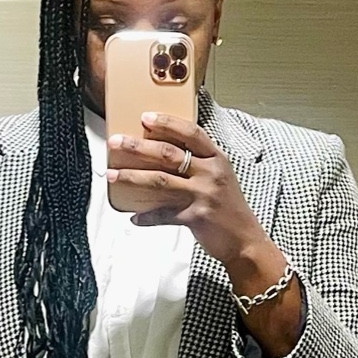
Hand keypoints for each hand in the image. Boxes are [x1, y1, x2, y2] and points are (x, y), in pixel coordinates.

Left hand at [107, 113, 264, 270]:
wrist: (245, 240)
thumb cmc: (229, 208)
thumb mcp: (220, 177)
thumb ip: (199, 164)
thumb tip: (163, 154)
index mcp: (217, 159)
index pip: (190, 132)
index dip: (166, 123)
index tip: (144, 117)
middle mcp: (210, 173)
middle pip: (168, 153)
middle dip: (137, 146)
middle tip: (115, 142)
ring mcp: (203, 195)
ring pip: (160, 181)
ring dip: (132, 177)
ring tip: (112, 175)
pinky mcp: (195, 217)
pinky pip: (164, 214)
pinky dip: (147, 217)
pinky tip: (134, 217)